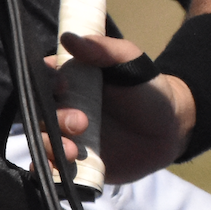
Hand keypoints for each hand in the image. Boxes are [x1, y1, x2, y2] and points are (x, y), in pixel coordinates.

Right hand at [50, 32, 191, 181]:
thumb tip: (67, 38)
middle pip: (40, 114)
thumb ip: (102, 50)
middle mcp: (64, 108)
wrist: (170, 130)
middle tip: (81, 122)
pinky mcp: (77, 164)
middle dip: (54, 120)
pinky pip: (54, 170)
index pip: (44, 79)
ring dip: (49, 147)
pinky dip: (50, 172)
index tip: (64, 86)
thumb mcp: (129, 61)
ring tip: (72, 151)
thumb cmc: (148, 88)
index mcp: (72, 80)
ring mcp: (69, 138)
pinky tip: (60, 171)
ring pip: (43, 143)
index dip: (47, 83)